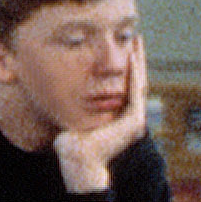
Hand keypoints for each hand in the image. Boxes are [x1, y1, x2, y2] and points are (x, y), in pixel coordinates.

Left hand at [52, 40, 146, 188]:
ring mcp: (134, 120)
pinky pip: (135, 92)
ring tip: (136, 43)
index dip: (125, 66)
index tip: (122, 47)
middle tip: (135, 39)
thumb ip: (76, 105)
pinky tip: (131, 57)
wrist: (77, 162)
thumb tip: (61, 91)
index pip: (125, 85)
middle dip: (135, 59)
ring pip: (139, 83)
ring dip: (138, 62)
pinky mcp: (133, 122)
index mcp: (118, 117)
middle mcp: (130, 117)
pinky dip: (134, 74)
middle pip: (136, 81)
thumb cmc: (70, 145)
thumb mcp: (75, 117)